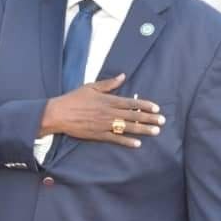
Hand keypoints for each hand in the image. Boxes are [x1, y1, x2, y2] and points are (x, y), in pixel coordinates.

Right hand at [39, 73, 164, 147]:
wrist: (58, 113)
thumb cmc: (73, 99)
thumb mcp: (91, 87)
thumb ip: (108, 83)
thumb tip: (123, 76)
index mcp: (108, 100)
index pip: (131, 103)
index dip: (145, 105)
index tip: (156, 108)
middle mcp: (109, 112)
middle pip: (133, 116)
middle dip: (149, 118)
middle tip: (162, 121)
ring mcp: (104, 124)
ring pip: (127, 127)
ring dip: (143, 129)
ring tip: (155, 132)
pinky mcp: (98, 134)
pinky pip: (115, 139)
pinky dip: (126, 141)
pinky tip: (137, 143)